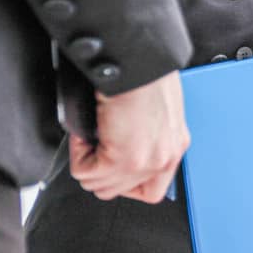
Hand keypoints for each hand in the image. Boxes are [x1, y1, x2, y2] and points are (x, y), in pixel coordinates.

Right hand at [68, 70, 189, 201]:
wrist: (140, 62)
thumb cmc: (147, 73)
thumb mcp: (158, 110)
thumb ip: (147, 136)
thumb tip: (122, 146)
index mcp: (174, 145)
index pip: (150, 189)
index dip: (124, 181)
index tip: (111, 164)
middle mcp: (164, 158)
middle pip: (118, 190)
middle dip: (100, 170)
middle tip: (96, 146)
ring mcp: (145, 162)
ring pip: (98, 185)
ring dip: (87, 161)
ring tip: (91, 136)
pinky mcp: (122, 160)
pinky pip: (84, 171)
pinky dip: (78, 152)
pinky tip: (85, 133)